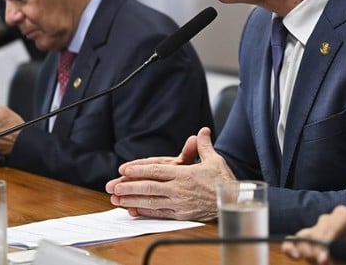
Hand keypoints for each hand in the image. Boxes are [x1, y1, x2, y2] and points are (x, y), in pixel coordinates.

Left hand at [105, 127, 235, 220]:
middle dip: (128, 186)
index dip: (139, 170)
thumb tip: (202, 131)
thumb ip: (203, 145)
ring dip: (132, 200)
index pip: (157, 170)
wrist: (233, 202)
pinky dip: (145, 212)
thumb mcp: (214, 159)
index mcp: (185, 174)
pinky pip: (159, 213)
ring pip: (151, 201)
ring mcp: (179, 203)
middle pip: (149, 187)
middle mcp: (179, 189)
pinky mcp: (181, 214)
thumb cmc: (223, 181)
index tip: (124, 169)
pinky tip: (133, 210)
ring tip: (116, 199)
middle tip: (112, 186)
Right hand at [282, 182, 345, 263]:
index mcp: (342, 214)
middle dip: (318, 247)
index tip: (328, 253)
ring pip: (304, 235)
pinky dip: (290, 246)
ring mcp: (317, 232)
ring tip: (314, 261)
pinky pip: (294, 241)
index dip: (329, 236)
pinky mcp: (309, 243)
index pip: (332, 221)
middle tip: (324, 262)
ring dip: (306, 249)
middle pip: (317, 230)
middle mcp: (327, 221)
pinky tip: (294, 254)